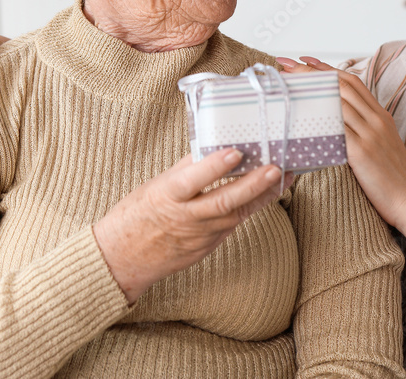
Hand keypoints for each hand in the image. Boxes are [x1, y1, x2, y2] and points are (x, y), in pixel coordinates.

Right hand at [94, 147, 293, 304]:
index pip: (194, 180)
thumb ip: (186, 169)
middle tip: (277, 168)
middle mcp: (187, 218)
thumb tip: (213, 146)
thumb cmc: (136, 215)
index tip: (236, 152)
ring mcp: (200, 236)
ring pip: (237, 215)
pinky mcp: (208, 247)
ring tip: (284, 177)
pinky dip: (251, 208)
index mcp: (168, 196)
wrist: (122, 259)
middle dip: (255, 185)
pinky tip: (268, 194)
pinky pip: (233, 225)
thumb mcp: (156, 185)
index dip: (215, 166)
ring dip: (262, 196)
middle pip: (225, 202)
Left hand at [275, 56, 405, 229]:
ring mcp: (369, 135)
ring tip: (285, 86)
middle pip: (340, 85)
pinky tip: (297, 116)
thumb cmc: (395, 178)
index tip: (305, 61)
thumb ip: (364, 129)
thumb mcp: (383, 144)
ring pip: (336, 102)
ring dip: (308, 91)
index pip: (352, 82)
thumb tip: (337, 122)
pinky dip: (316, 119)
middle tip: (286, 65)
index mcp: (381, 116)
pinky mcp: (361, 152)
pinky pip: (335, 129)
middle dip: (311, 72)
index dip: (327, 68)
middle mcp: (376, 120)